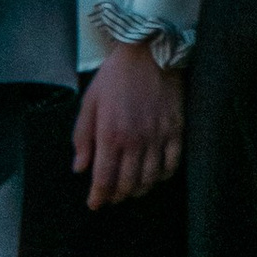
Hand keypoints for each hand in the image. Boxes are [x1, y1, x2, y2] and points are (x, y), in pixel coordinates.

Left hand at [72, 38, 184, 207]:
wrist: (150, 52)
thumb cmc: (115, 76)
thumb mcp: (90, 102)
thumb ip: (82, 137)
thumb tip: (80, 168)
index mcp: (110, 134)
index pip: (104, 178)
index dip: (98, 197)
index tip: (94, 204)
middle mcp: (135, 141)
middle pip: (128, 183)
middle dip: (117, 196)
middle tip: (111, 198)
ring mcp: (158, 137)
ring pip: (150, 178)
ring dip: (139, 190)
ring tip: (132, 190)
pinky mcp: (176, 130)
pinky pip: (172, 164)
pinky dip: (163, 176)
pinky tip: (155, 176)